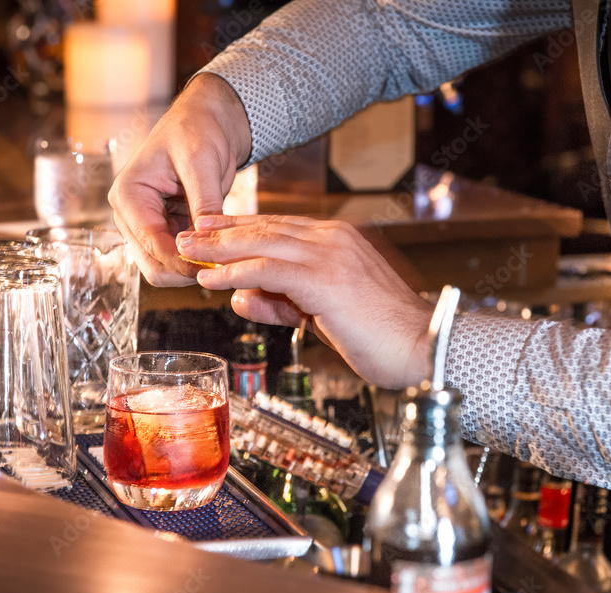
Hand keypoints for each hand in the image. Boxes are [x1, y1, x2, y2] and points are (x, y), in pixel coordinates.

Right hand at [108, 74, 250, 285]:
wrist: (207, 122)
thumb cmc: (197, 130)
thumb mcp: (202, 162)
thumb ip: (203, 202)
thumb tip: (208, 240)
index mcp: (128, 196)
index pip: (153, 245)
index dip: (185, 261)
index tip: (217, 266)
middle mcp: (131, 216)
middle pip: (154, 266)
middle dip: (188, 271)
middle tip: (226, 269)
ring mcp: (148, 227)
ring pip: (167, 268)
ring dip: (195, 269)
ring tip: (229, 261)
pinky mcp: (168, 230)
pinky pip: (181, 258)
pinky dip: (201, 260)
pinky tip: (224, 254)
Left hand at [177, 215, 434, 387]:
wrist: (423, 346)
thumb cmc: (381, 336)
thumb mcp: (323, 316)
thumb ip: (283, 303)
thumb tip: (242, 296)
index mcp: (339, 242)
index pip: (280, 229)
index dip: (241, 228)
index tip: (211, 230)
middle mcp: (333, 239)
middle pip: (266, 230)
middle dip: (221, 232)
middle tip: (187, 234)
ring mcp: (330, 255)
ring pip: (262, 244)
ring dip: (220, 248)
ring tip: (188, 252)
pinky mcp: (325, 278)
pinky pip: (269, 270)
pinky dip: (237, 273)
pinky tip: (213, 279)